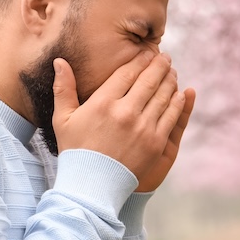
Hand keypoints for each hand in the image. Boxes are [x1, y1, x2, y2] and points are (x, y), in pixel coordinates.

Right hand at [52, 50, 189, 188]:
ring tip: (172, 73)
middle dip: (160, 66)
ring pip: (163, 96)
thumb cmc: (75, 151)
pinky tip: (179, 94)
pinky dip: (177, 102)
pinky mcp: (156, 143)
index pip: (127, 73)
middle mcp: (125, 112)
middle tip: (166, 58)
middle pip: (149, 80)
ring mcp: (143, 128)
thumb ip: (63, 88)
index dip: (140, 60)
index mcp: (103, 103)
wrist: (92, 186)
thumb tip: (60, 61)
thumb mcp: (62, 118)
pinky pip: (171, 116)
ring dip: (170, 81)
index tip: (148, 53)